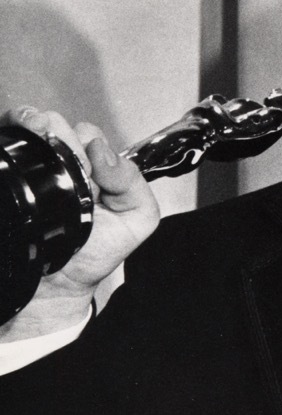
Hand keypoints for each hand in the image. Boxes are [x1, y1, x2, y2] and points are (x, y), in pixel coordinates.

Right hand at [0, 107, 159, 340]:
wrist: (54, 288)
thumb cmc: (95, 253)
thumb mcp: (136, 219)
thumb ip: (133, 183)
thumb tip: (103, 153)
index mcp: (95, 168)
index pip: (88, 133)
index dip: (86, 140)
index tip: (86, 157)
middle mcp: (63, 164)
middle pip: (56, 126)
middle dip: (57, 133)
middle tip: (60, 155)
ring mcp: (33, 170)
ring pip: (28, 127)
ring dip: (32, 127)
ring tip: (37, 139)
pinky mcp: (9, 179)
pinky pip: (5, 142)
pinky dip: (9, 133)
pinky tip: (15, 138)